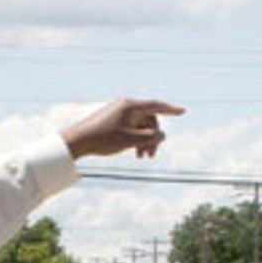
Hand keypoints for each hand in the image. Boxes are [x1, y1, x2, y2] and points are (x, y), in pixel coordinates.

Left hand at [60, 99, 184, 158]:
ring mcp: (118, 113)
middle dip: (152, 138)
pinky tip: (133, 152)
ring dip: (144, 141)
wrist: (77, 141)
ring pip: (140, 126)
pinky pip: (131, 128)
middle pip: (148, 120)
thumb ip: (150, 138)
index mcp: (130, 106)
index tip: (183, 111)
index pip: (156, 106)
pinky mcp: (113, 120)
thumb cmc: (103, 139)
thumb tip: (163, 135)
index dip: (171, 109)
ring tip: (141, 157)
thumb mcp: (131, 140)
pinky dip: (135, 139)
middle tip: (150, 156)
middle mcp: (125, 106)